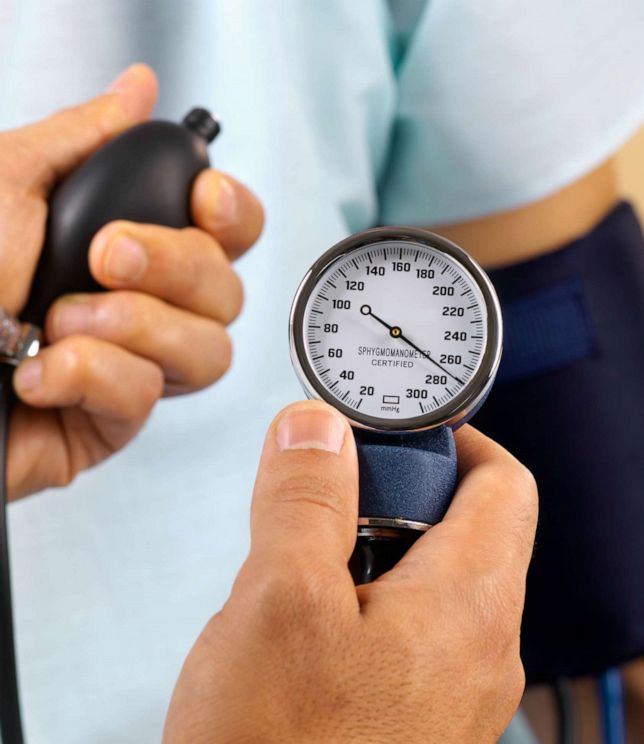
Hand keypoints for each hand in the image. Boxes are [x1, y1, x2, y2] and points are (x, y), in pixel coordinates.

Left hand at [0, 64, 264, 498]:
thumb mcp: (6, 179)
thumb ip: (85, 135)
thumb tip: (138, 90)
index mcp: (124, 238)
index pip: (228, 230)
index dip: (235, 214)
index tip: (202, 199)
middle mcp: (140, 301)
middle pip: (229, 289)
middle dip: (172, 268)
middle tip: (102, 257)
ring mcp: (132, 362)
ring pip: (209, 351)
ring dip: (131, 327)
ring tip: (53, 324)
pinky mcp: (113, 421)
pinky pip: (147, 396)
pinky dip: (90, 375)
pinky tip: (37, 372)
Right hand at [164, 401, 537, 743]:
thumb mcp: (279, 601)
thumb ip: (305, 499)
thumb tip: (317, 428)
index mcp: (470, 605)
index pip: (506, 483)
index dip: (458, 439)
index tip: (405, 427)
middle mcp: (484, 652)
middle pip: (471, 532)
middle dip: (399, 500)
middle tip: (331, 502)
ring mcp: (459, 696)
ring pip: (435, 588)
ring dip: (375, 560)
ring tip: (306, 576)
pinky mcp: (425, 726)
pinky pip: (414, 642)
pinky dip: (369, 614)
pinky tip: (307, 640)